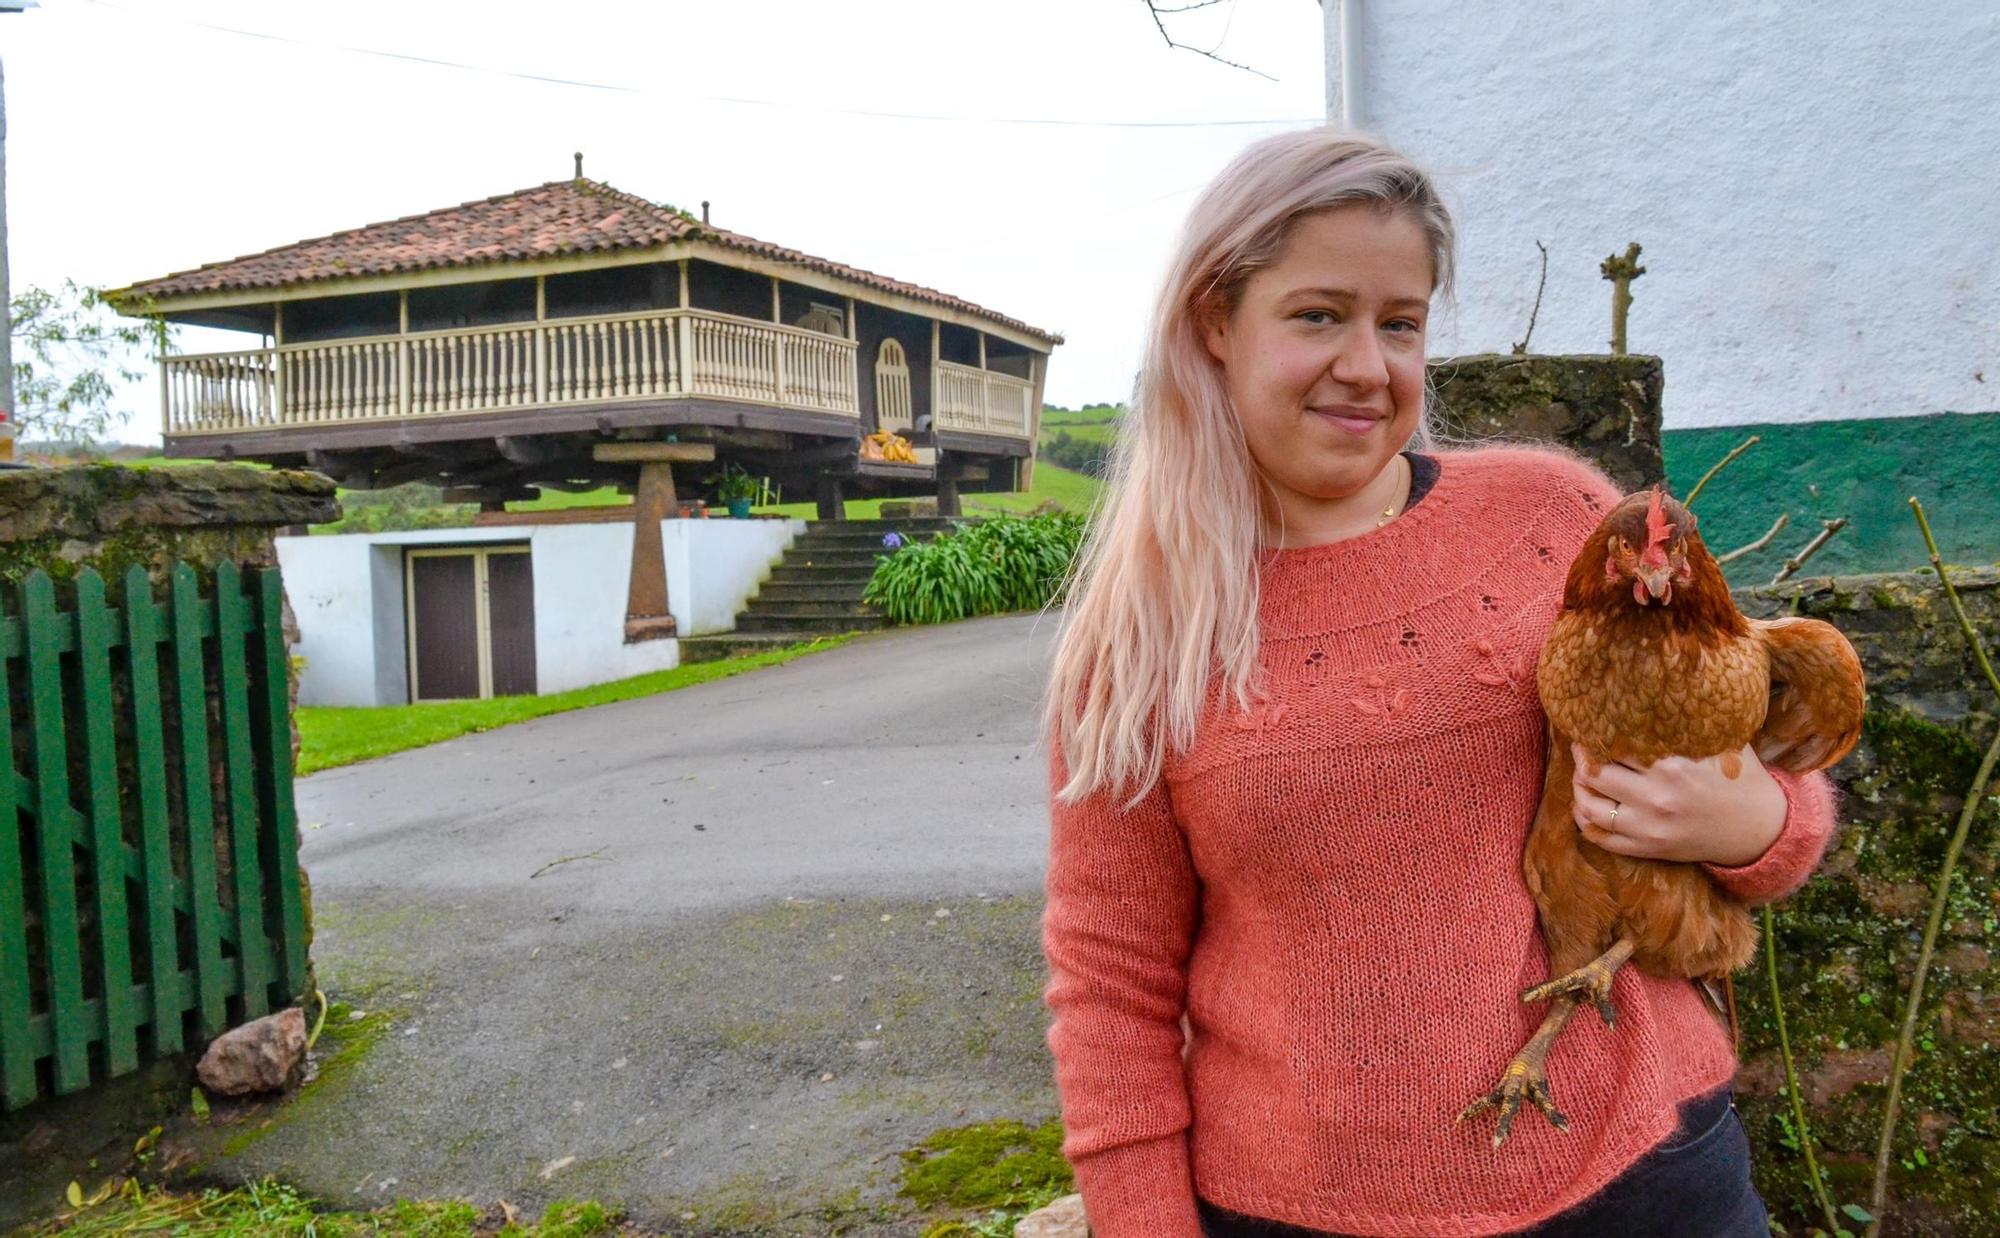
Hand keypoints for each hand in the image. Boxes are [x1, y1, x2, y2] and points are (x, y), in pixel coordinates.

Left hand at [1569, 741, 1786, 865]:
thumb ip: (1692, 721)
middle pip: (1594, 773)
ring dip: (1578, 787)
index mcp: (1673, 767)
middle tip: (1582, 746)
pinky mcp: (1648, 849)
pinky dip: (1584, 820)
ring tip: (1581, 773)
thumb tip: (1662, 685)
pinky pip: (1601, 837)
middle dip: (1582, 757)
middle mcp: (1657, 798)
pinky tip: (1584, 804)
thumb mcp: (1723, 742)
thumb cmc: (1739, 777)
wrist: (1759, 828)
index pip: (1615, 745)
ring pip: (1590, 806)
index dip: (1597, 733)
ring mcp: (1650, 828)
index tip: (1591, 723)